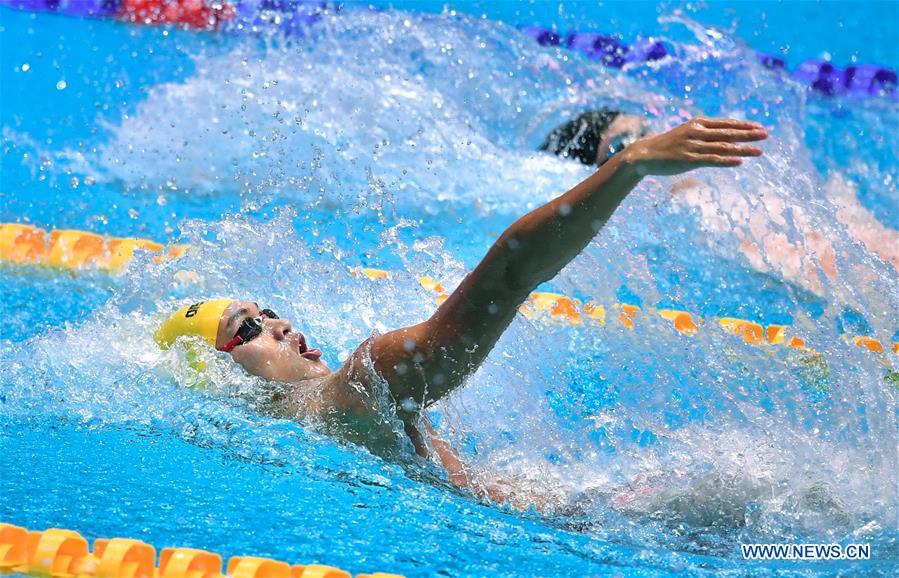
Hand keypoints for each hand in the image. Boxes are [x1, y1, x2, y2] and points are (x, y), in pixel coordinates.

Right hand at [622, 117, 767, 175]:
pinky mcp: (688, 160)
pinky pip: (711, 160)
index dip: (743, 125)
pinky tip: (739, 161)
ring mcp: (692, 146)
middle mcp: (697, 132)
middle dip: (748, 134)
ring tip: (759, 151)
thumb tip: (722, 138)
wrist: (645, 154)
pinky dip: (726, 161)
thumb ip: (703, 135)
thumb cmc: (667, 146)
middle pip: (728, 133)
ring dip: (743, 149)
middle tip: (765, 135)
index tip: (759, 126)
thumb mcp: (686, 135)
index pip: (725, 123)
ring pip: (723, 147)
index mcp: (697, 124)